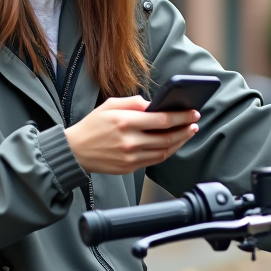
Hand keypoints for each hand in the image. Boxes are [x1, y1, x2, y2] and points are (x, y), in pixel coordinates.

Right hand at [64, 96, 200, 174]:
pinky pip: (155, 160)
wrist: (75, 151)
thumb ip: (134, 102)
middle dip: (185, 130)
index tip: (193, 113)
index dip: (181, 117)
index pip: (161, 119)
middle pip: (167, 137)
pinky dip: (167, 152)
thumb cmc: (92, 125)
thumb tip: (155, 104)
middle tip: (195, 124)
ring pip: (164, 151)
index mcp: (125, 121)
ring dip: (179, 142)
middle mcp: (129, 141)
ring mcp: (130, 157)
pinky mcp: (129, 168)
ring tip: (187, 133)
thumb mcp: (109, 105)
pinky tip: (173, 144)